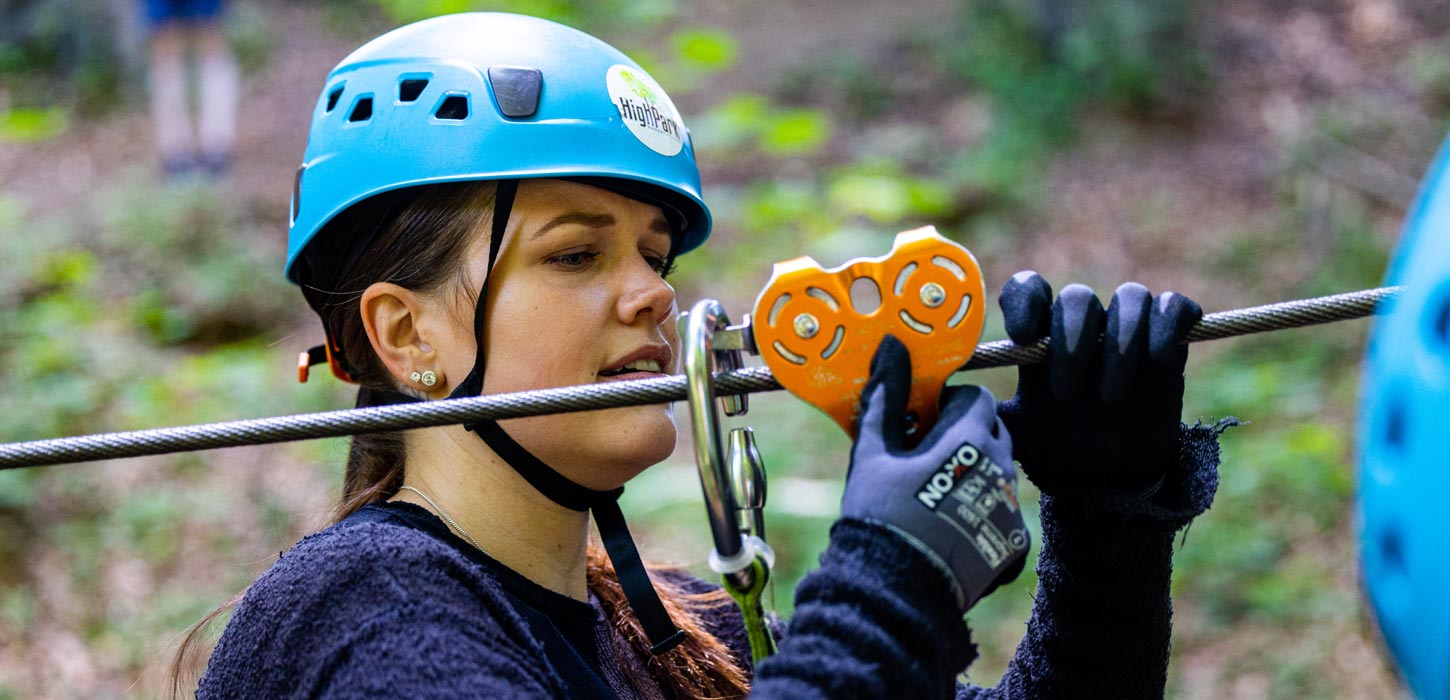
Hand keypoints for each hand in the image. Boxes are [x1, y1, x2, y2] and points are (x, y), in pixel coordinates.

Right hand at [842, 335, 1029, 610]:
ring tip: (936, 494)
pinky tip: (951, 529)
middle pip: (993, 432)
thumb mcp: (874, 451)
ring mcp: (1011, 508)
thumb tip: (891, 347)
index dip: (948, 404)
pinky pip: (1005, 514)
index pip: (976, 398)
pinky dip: (983, 514)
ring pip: (1000, 473)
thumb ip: (885, 397)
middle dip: (965, 435)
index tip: (923, 421)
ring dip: (975, 473)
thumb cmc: (879, 514)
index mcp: (970, 439)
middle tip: (927, 455)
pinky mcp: (1014, 544)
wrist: (895, 589)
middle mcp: (1001, 469)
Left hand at [996, 272, 1202, 495]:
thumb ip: (981, 414)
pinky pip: (1174, 307)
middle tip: (1065, 393)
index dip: (1027, 299)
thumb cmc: (1056, 453)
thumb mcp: (1013, 436)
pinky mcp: (1170, 343)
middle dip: (1072, 340)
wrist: (1108, 482)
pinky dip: (1168, 323)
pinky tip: (1159, 359)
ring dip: (1121, 342)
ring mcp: (1128, 333)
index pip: (1030, 289)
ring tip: (1109, 396)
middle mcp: (1083, 329)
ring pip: (1131, 297)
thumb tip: (945, 397)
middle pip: (1078, 297)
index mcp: (1042, 341)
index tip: (1023, 336)